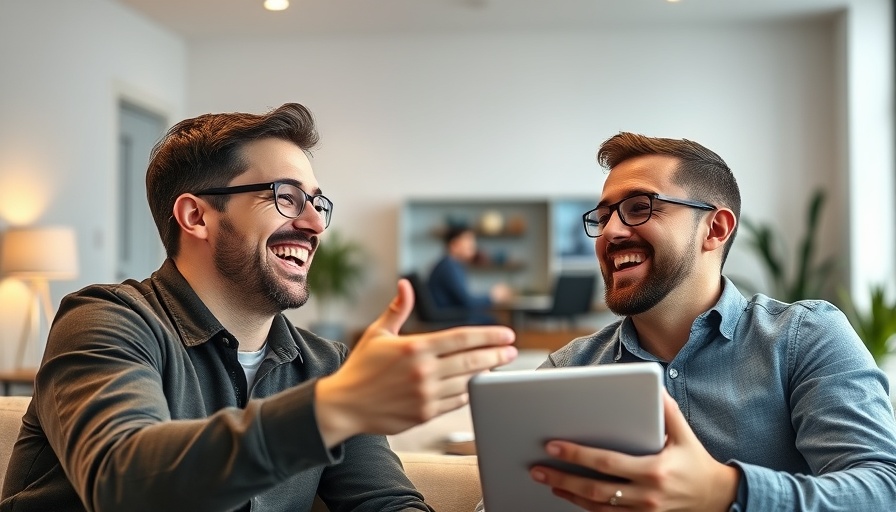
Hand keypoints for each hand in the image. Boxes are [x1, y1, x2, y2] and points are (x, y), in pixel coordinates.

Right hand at [315, 278, 516, 446]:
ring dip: (486, 373)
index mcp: (415, 348)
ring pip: (467, 382)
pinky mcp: (425, 414)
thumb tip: (405, 285)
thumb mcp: (378, 333)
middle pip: (471, 360)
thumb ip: (397, 309)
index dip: (488, 336)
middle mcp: (423, 371)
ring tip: (498, 365)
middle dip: (496, 354)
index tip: (507, 335)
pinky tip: (476, 384)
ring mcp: (426, 395)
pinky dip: (469, 392)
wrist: (345, 405)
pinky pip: (456, 402)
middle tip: (512, 351)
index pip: (461, 338)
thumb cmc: (361, 367)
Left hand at [530, 391, 738, 510]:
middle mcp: (646, 494)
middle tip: (537, 467)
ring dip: (568, 494)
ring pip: (597, 507)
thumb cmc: (695, 461)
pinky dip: (584, 508)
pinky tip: (568, 496)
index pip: (606, 462)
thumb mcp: (685, 434)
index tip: (553, 446)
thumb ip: (667, 410)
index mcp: (654, 469)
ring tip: (546, 480)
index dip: (577, 455)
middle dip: (562, 477)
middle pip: (595, 488)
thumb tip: (652, 386)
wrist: (716, 497)